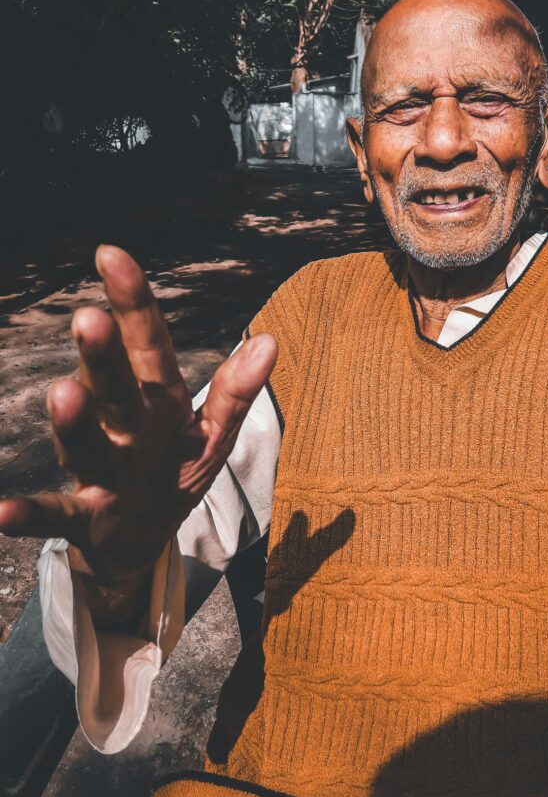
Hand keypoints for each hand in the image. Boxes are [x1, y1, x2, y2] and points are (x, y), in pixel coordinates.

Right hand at [0, 246, 275, 588]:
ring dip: (75, 423)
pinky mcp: (80, 516)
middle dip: (103, 356)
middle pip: (113, 387)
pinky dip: (28, 514)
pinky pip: (54, 514)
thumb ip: (235, 393)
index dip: (133, 301)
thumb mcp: (211, 436)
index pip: (147, 343)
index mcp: (156, 399)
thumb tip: (270, 341)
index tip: (111, 254)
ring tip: (63, 394)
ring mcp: (98, 470)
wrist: (134, 542)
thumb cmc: (171, 473)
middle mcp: (121, 425)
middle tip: (88, 318)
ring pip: (86, 443)